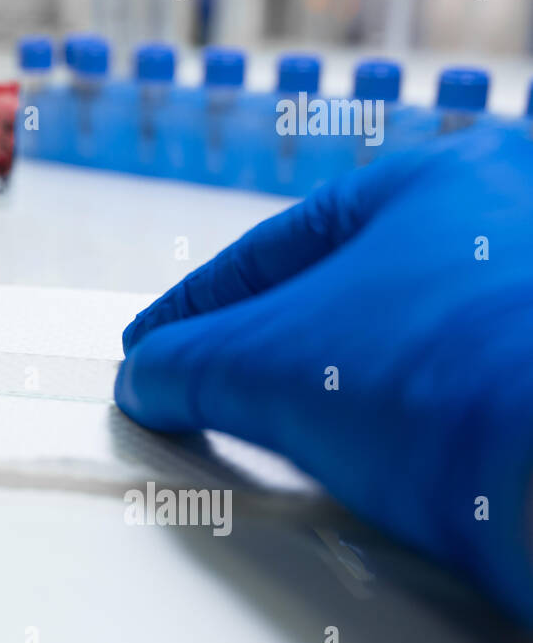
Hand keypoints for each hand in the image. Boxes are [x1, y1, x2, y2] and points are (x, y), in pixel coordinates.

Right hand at [116, 126, 532, 623]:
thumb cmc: (451, 383)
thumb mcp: (268, 366)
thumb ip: (185, 362)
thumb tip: (148, 376)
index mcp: (450, 177)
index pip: (279, 248)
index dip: (195, 307)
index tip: (152, 349)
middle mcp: (521, 223)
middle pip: (349, 292)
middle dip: (270, 343)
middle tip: (210, 386)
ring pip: (408, 347)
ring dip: (337, 390)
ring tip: (289, 435)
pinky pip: (461, 397)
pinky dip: (406, 427)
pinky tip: (380, 465)